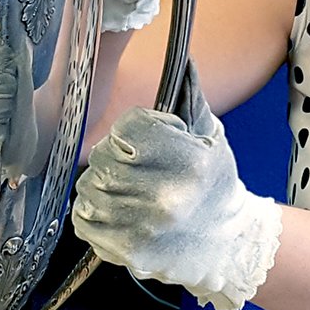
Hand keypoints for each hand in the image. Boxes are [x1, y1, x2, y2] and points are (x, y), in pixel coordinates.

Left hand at [72, 63, 282, 309]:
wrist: (226, 244)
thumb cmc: (215, 185)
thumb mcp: (211, 138)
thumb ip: (192, 98)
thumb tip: (185, 59)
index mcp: (186, 161)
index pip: (127, 127)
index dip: (130, 129)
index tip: (140, 137)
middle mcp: (163, 195)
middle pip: (103, 156)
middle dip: (111, 155)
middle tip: (128, 163)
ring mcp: (143, 226)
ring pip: (89, 186)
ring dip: (100, 183)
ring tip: (123, 186)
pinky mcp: (127, 250)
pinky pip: (84, 219)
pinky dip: (91, 210)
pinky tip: (113, 208)